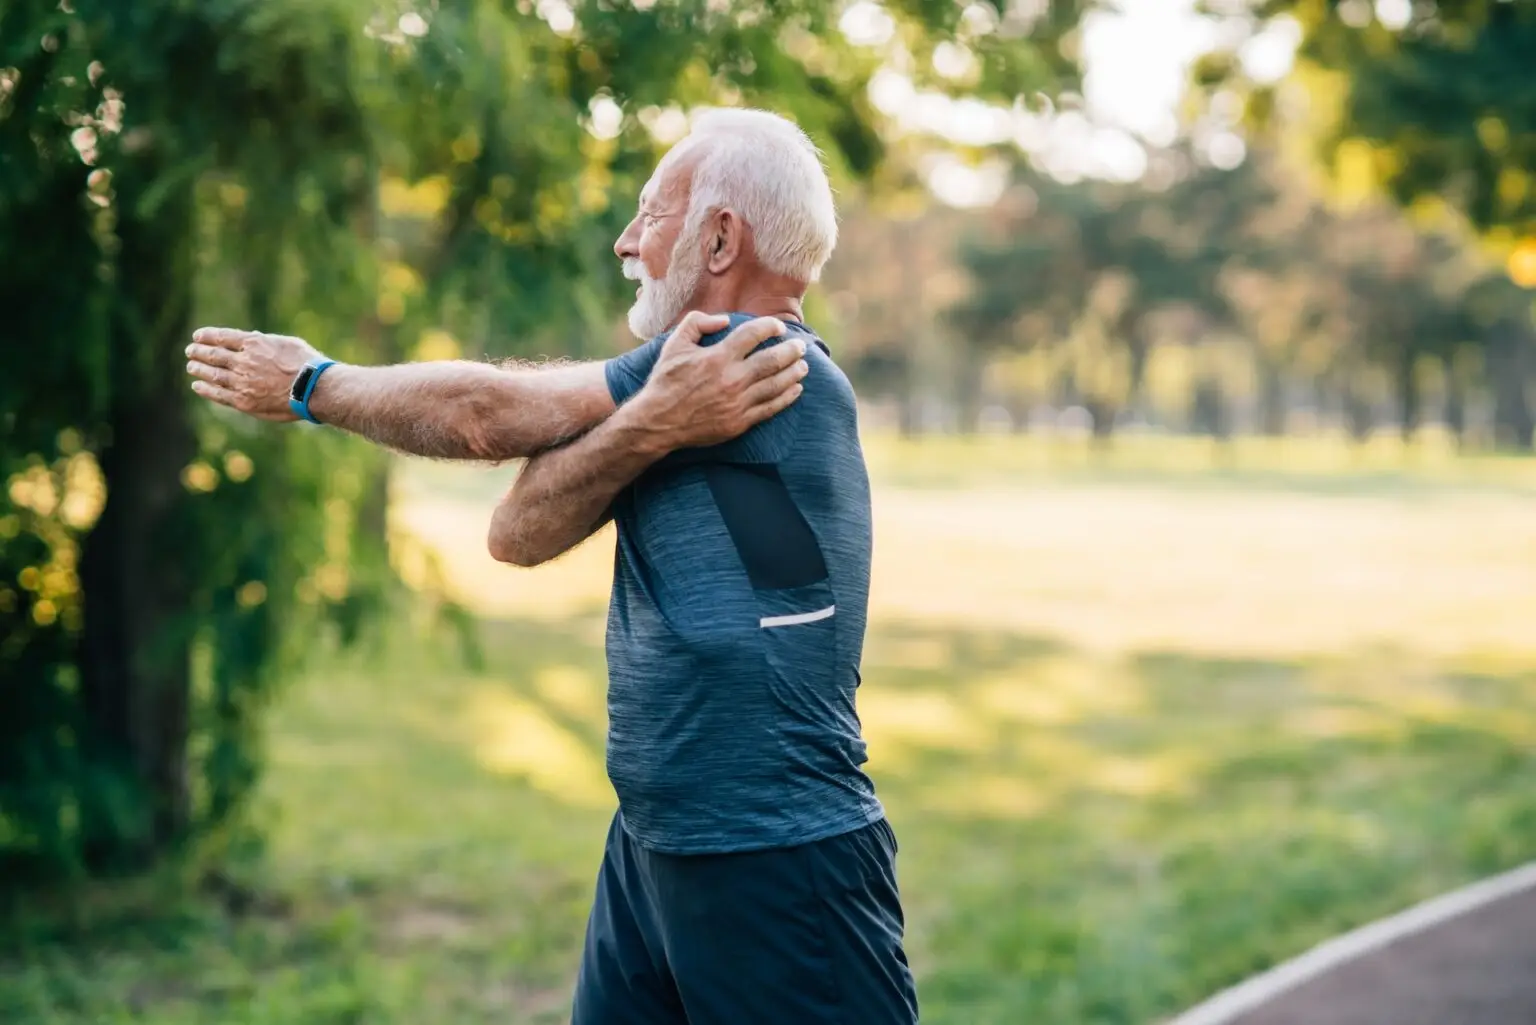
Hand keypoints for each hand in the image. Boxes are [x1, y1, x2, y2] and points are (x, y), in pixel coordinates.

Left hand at [185, 327, 323, 421]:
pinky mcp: (244, 401)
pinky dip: (205, 389)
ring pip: (213, 374)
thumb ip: (267, 341)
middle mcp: (244, 361)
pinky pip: (218, 394)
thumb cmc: (307, 364)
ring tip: (191, 367)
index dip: (207, 336)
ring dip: (199, 369)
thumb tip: (253, 337)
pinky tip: (197, 386)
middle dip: (199, 352)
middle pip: (214, 355)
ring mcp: (242, 382)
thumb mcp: (288, 344)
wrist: (313, 389)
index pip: (223, 337)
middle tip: (190, 351)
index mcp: (255, 344)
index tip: (197, 336)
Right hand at [630, 312, 808, 450]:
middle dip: (791, 350)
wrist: (658, 422)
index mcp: (717, 357)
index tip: (779, 327)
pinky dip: (787, 398)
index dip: (770, 327)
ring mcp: (738, 403)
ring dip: (794, 373)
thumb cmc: (665, 381)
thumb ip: (697, 323)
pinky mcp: (740, 422)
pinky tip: (796, 389)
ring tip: (803, 365)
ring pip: (776, 385)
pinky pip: (770, 408)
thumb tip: (725, 320)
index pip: (753, 335)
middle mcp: (731, 379)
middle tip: (801, 346)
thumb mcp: (675, 345)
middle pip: (772, 360)